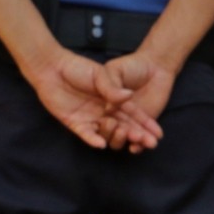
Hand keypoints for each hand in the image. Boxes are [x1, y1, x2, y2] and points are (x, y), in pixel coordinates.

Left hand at [23, 46, 160, 150]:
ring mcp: (89, 118)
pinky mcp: (74, 122)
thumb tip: (129, 97)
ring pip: (108, 132)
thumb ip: (114, 89)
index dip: (146, 124)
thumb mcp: (101, 75)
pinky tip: (102, 144)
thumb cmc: (79, 68)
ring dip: (120, 136)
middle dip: (139, 134)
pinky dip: (93, 139)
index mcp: (113, 100)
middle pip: (124, 126)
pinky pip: (86, 134)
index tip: (158, 134)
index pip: (133, 114)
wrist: (54, 68)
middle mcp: (103, 111)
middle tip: (151, 143)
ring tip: (132, 138)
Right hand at [99, 51, 176, 152]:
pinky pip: (139, 140)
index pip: (99, 119)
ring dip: (127, 140)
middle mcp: (114, 115)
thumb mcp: (114, 71)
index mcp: (103, 104)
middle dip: (115, 134)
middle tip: (120, 129)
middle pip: (111, 131)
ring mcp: (129, 120)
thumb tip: (110, 107)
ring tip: (135, 137)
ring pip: (123, 137)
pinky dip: (138, 146)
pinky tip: (137, 147)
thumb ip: (109, 85)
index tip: (104, 122)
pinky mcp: (144, 123)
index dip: (99, 126)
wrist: (154, 63)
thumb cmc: (131, 65)